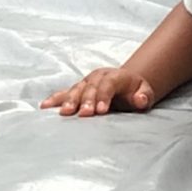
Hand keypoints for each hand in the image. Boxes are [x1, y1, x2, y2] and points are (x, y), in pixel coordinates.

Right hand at [42, 66, 157, 116]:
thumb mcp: (146, 93)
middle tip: (84, 114)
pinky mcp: (78, 89)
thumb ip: (145, 96)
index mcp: (116, 76)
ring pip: (76, 89)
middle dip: (86, 101)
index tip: (100, 111)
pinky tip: (45, 106)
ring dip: (70, 101)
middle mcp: (98, 77)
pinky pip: (65, 93)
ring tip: (64, 112)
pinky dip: (55, 99)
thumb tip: (140, 99)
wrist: (127, 84)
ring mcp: (86, 82)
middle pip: (90, 87)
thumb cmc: (136, 92)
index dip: (103, 96)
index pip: (108, 84)